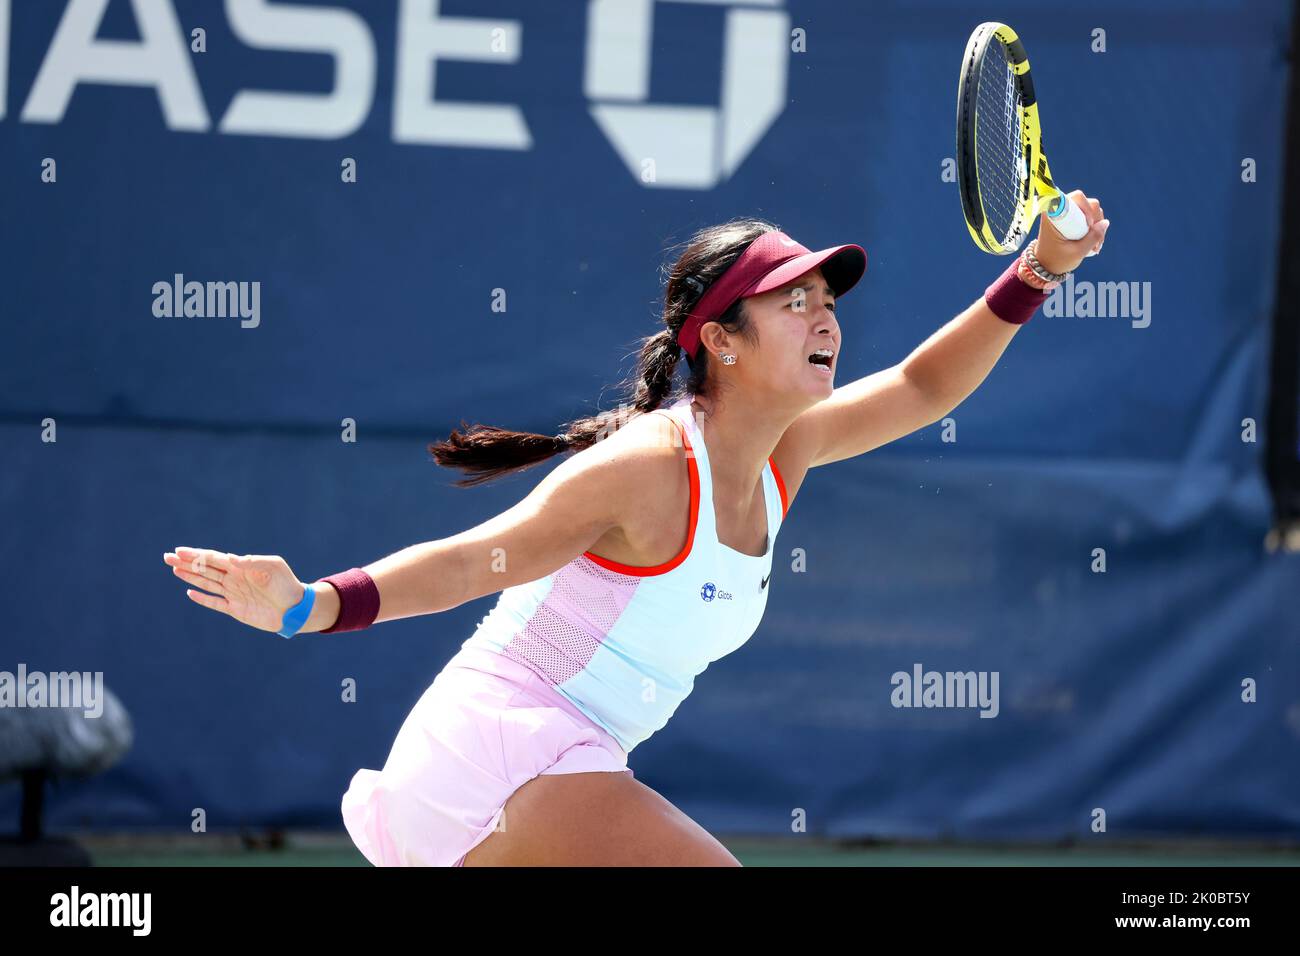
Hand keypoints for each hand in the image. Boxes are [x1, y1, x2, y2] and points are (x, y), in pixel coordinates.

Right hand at [163, 547, 304, 632]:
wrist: (296, 608)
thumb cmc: (286, 584)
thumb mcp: (273, 566)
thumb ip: (251, 561)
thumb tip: (229, 557)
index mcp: (242, 566)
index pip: (214, 558)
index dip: (196, 554)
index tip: (179, 551)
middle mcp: (234, 579)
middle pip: (205, 569)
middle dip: (186, 563)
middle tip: (167, 557)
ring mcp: (234, 594)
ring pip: (206, 584)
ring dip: (190, 577)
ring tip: (174, 570)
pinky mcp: (236, 610)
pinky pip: (215, 603)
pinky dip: (203, 599)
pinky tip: (190, 592)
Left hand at [1033, 189, 1108, 274]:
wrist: (1046, 266)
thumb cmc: (1056, 259)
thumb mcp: (1077, 252)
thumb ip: (1093, 237)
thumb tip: (1106, 223)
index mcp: (1054, 214)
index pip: (1077, 197)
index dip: (1087, 210)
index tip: (1088, 226)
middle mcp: (1060, 209)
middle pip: (1088, 203)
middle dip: (1096, 221)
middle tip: (1095, 241)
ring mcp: (1068, 213)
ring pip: (1092, 211)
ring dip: (1097, 227)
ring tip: (1094, 246)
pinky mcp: (1072, 219)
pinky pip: (1090, 217)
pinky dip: (1094, 229)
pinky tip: (1093, 243)